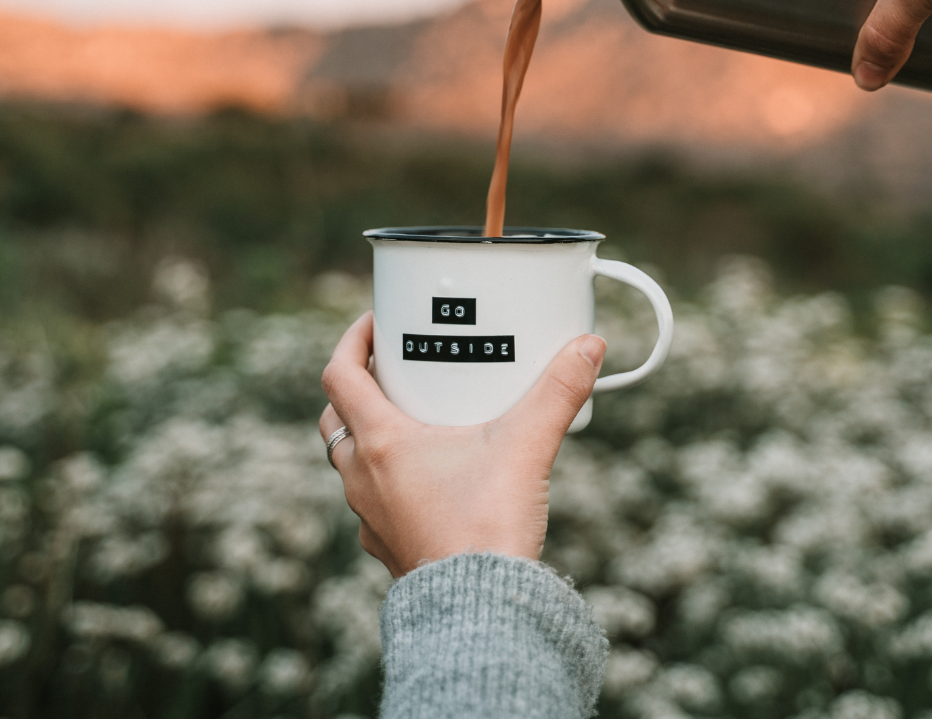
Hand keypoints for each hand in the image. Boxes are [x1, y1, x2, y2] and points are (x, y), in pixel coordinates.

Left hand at [319, 312, 605, 576]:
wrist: (479, 614)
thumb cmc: (487, 529)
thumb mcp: (526, 446)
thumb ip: (558, 392)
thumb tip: (589, 346)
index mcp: (381, 443)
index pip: (339, 375)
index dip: (351, 340)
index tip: (377, 324)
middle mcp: (364, 478)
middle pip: (336, 417)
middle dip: (358, 386)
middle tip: (395, 368)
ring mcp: (372, 516)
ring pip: (351, 461)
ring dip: (372, 433)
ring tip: (417, 417)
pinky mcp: (391, 545)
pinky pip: (375, 500)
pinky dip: (391, 477)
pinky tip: (432, 475)